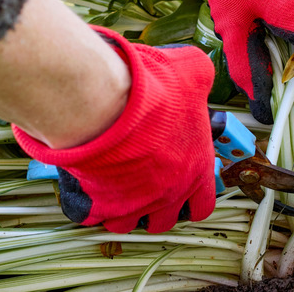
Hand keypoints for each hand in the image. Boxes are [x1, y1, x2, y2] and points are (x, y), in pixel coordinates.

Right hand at [14, 27, 216, 232]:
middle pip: (165, 220)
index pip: (203, 205)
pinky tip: (90, 183)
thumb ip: (200, 75)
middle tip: (144, 184)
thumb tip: (199, 70)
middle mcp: (168, 193)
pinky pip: (93, 216)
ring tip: (115, 184)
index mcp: (195, 169)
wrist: (106, 103)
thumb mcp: (192, 71)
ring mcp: (134, 203)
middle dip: (156, 206)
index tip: (180, 186)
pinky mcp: (100, 204)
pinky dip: (91, 205)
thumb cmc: (151, 92)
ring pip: (128, 223)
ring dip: (123, 208)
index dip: (192, 197)